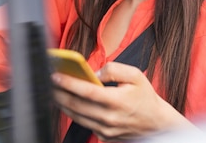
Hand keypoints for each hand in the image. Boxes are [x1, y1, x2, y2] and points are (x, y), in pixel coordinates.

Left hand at [51, 62, 194, 140]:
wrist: (156, 123)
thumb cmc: (145, 97)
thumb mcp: (135, 75)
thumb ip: (114, 69)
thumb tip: (94, 74)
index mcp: (117, 101)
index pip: (86, 91)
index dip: (69, 83)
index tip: (55, 75)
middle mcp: (109, 117)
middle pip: (76, 105)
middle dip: (59, 93)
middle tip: (48, 82)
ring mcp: (105, 129)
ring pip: (76, 116)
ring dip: (62, 104)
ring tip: (53, 91)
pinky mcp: (104, 136)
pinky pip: (84, 124)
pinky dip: (73, 113)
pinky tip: (67, 103)